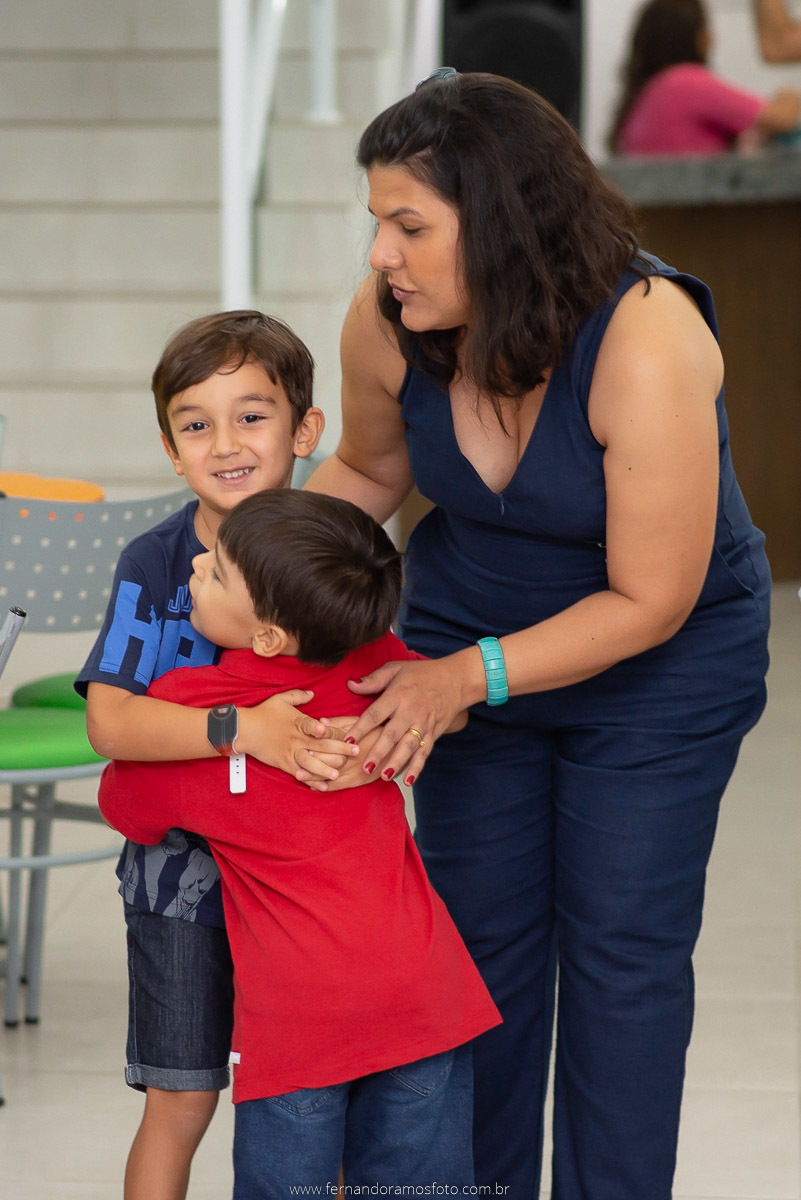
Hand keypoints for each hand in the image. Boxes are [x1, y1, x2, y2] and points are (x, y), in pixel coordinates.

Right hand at [238, 690, 358, 783]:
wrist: (244, 730)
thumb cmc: (263, 713)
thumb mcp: (281, 699)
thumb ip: (299, 696)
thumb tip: (313, 693)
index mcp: (299, 723)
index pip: (318, 727)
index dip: (332, 730)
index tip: (345, 733)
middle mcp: (297, 739)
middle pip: (322, 745)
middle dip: (341, 749)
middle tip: (356, 751)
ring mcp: (291, 753)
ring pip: (311, 763)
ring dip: (325, 769)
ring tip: (338, 773)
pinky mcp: (284, 764)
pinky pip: (300, 774)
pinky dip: (311, 780)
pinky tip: (322, 786)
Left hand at [345, 657, 468, 785]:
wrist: (455, 679)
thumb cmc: (422, 673)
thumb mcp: (396, 669)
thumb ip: (373, 680)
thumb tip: (350, 685)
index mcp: (398, 694)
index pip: (376, 713)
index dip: (361, 728)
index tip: (347, 742)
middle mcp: (411, 711)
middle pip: (392, 734)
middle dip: (378, 752)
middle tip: (365, 767)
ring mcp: (424, 724)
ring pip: (409, 746)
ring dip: (397, 762)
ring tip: (384, 776)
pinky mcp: (434, 733)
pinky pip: (425, 752)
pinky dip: (417, 767)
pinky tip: (408, 781)